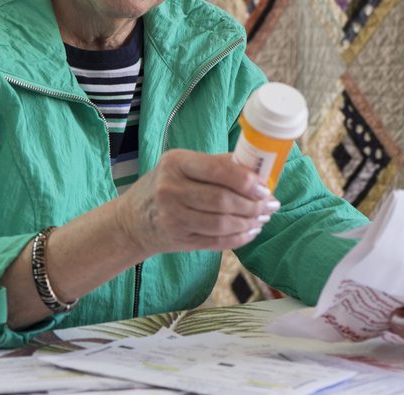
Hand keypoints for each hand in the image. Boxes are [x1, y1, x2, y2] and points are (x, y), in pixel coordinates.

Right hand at [116, 149, 279, 255]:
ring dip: (250, 222)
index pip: (219, 170)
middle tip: (271, 205)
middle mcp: (171, 189)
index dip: (247, 181)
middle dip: (254, 204)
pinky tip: (251, 231)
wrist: (132, 220)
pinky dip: (239, 238)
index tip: (265, 187)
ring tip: (264, 217)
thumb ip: (218, 164)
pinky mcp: (178, 239)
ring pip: (222, 223)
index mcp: (176, 162)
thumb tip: (258, 169)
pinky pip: (216, 241)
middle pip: (223, 200)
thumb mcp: (183, 165)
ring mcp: (173, 217)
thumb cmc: (165, 185)